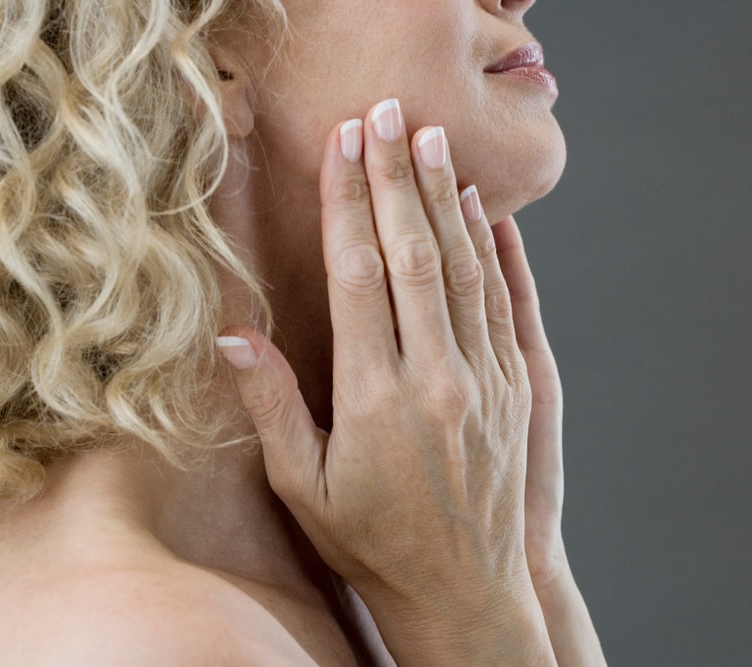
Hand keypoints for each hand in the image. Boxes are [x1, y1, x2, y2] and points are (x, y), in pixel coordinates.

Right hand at [220, 99, 554, 664]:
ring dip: (444, 200)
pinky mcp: (518, 391)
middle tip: (385, 116)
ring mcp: (484, 384)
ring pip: (465, 270)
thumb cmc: (373, 544)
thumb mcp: (303, 489)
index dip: (348, 205)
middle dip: (395, 178)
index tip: (342, 149)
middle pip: (414, 257)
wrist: (465, 591)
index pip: (359, 277)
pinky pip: (504, 304)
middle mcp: (435, 381)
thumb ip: (270, 407)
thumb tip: (233, 334)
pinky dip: (493, 250)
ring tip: (429, 142)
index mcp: (375, 399)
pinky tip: (480, 211)